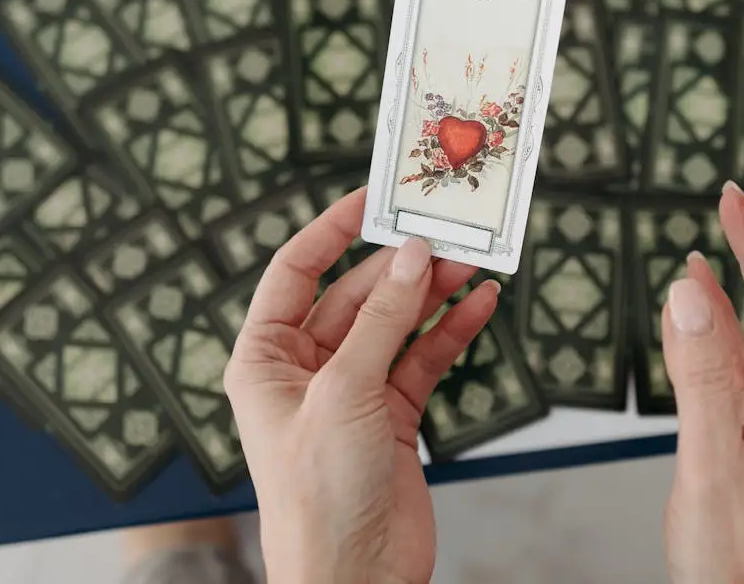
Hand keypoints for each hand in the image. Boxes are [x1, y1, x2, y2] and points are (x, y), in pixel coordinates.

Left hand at [224, 188, 498, 583]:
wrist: (355, 578)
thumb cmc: (317, 495)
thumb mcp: (345, 392)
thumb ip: (384, 320)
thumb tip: (411, 256)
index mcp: (266, 356)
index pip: (296, 271)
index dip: (332, 230)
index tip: (373, 197)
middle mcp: (306, 367)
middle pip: (357, 294)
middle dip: (400, 265)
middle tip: (444, 233)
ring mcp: (353, 389)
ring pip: (396, 323)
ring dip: (432, 294)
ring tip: (471, 262)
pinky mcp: (392, 413)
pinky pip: (423, 358)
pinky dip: (450, 332)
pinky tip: (478, 307)